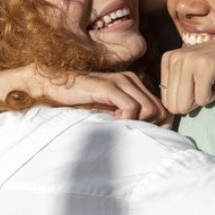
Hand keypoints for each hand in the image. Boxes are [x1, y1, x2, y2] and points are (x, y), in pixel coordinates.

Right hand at [29, 67, 167, 123]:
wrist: (53, 88)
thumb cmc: (80, 103)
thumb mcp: (109, 111)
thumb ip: (128, 117)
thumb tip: (149, 134)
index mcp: (134, 85)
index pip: (161, 108)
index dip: (155, 125)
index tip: (137, 132)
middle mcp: (131, 80)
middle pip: (159, 110)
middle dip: (147, 125)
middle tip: (127, 129)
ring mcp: (120, 81)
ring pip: (148, 108)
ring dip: (136, 122)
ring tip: (118, 123)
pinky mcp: (107, 86)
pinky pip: (131, 106)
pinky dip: (127, 118)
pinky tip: (113, 120)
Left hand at [160, 30, 214, 114]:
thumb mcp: (191, 70)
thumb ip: (176, 86)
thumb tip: (167, 113)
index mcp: (168, 59)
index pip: (166, 101)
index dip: (186, 99)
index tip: (198, 82)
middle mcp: (175, 57)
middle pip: (174, 105)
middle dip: (193, 101)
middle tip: (205, 82)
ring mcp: (189, 61)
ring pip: (185, 104)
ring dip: (203, 98)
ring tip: (211, 79)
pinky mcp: (205, 67)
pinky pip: (202, 100)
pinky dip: (214, 95)